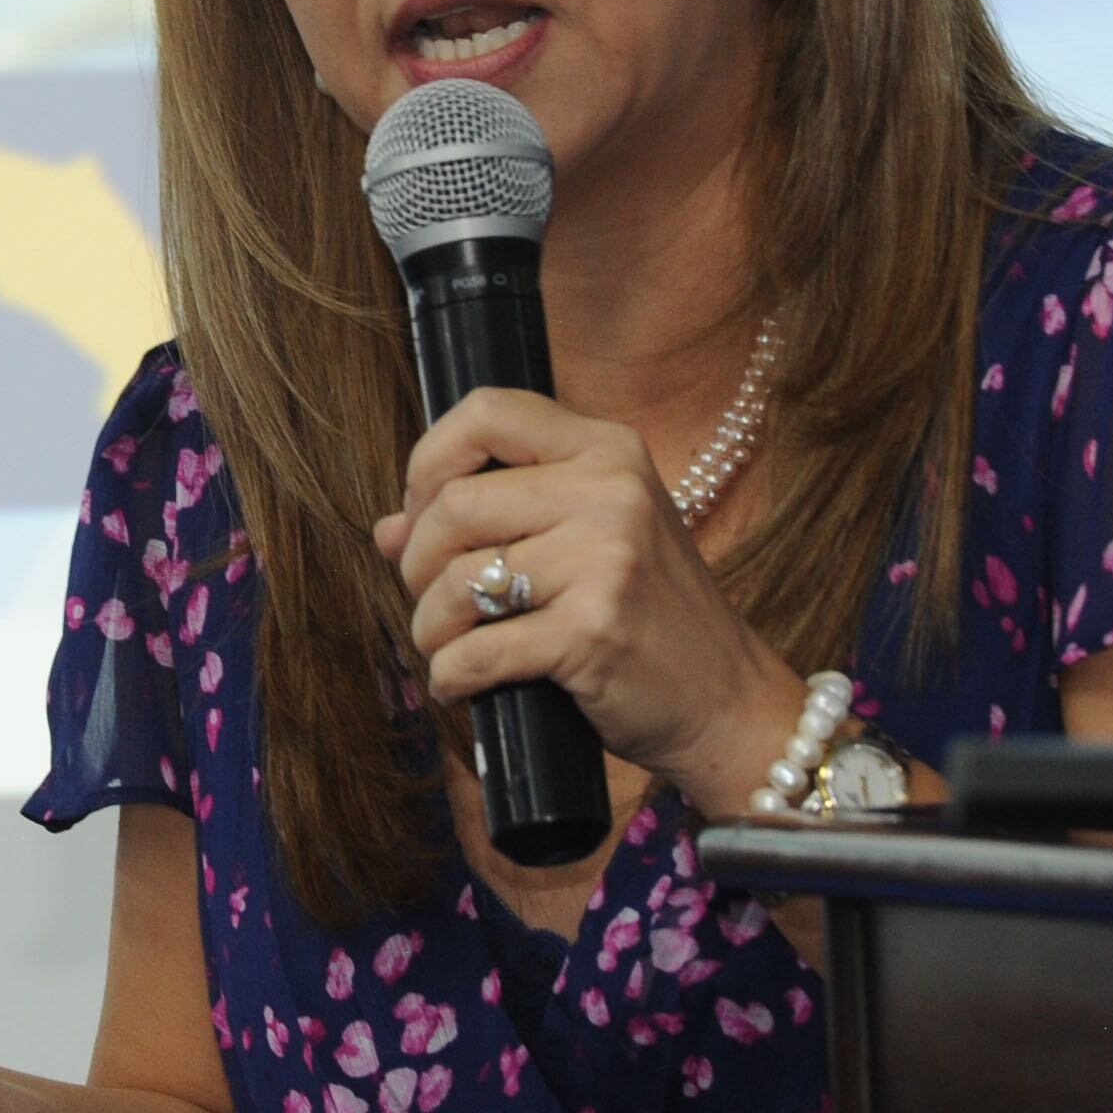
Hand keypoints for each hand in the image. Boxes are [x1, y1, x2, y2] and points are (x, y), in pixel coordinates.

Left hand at [373, 385, 795, 801]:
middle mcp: (611, 491)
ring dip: (430, 627)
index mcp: (607, 450)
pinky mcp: (593, 632)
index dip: (428, 462)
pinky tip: (462, 684)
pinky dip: (451, 677)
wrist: (726, 700)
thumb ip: (493, 519)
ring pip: (456, 580)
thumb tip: (386, 530)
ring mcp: (607, 560)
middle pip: (454, 504)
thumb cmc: (646, 616)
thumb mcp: (587, 541)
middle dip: (417, 562)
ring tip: (447, 646)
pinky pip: (477, 651)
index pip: (485, 412)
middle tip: (430, 598)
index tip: (422, 513)